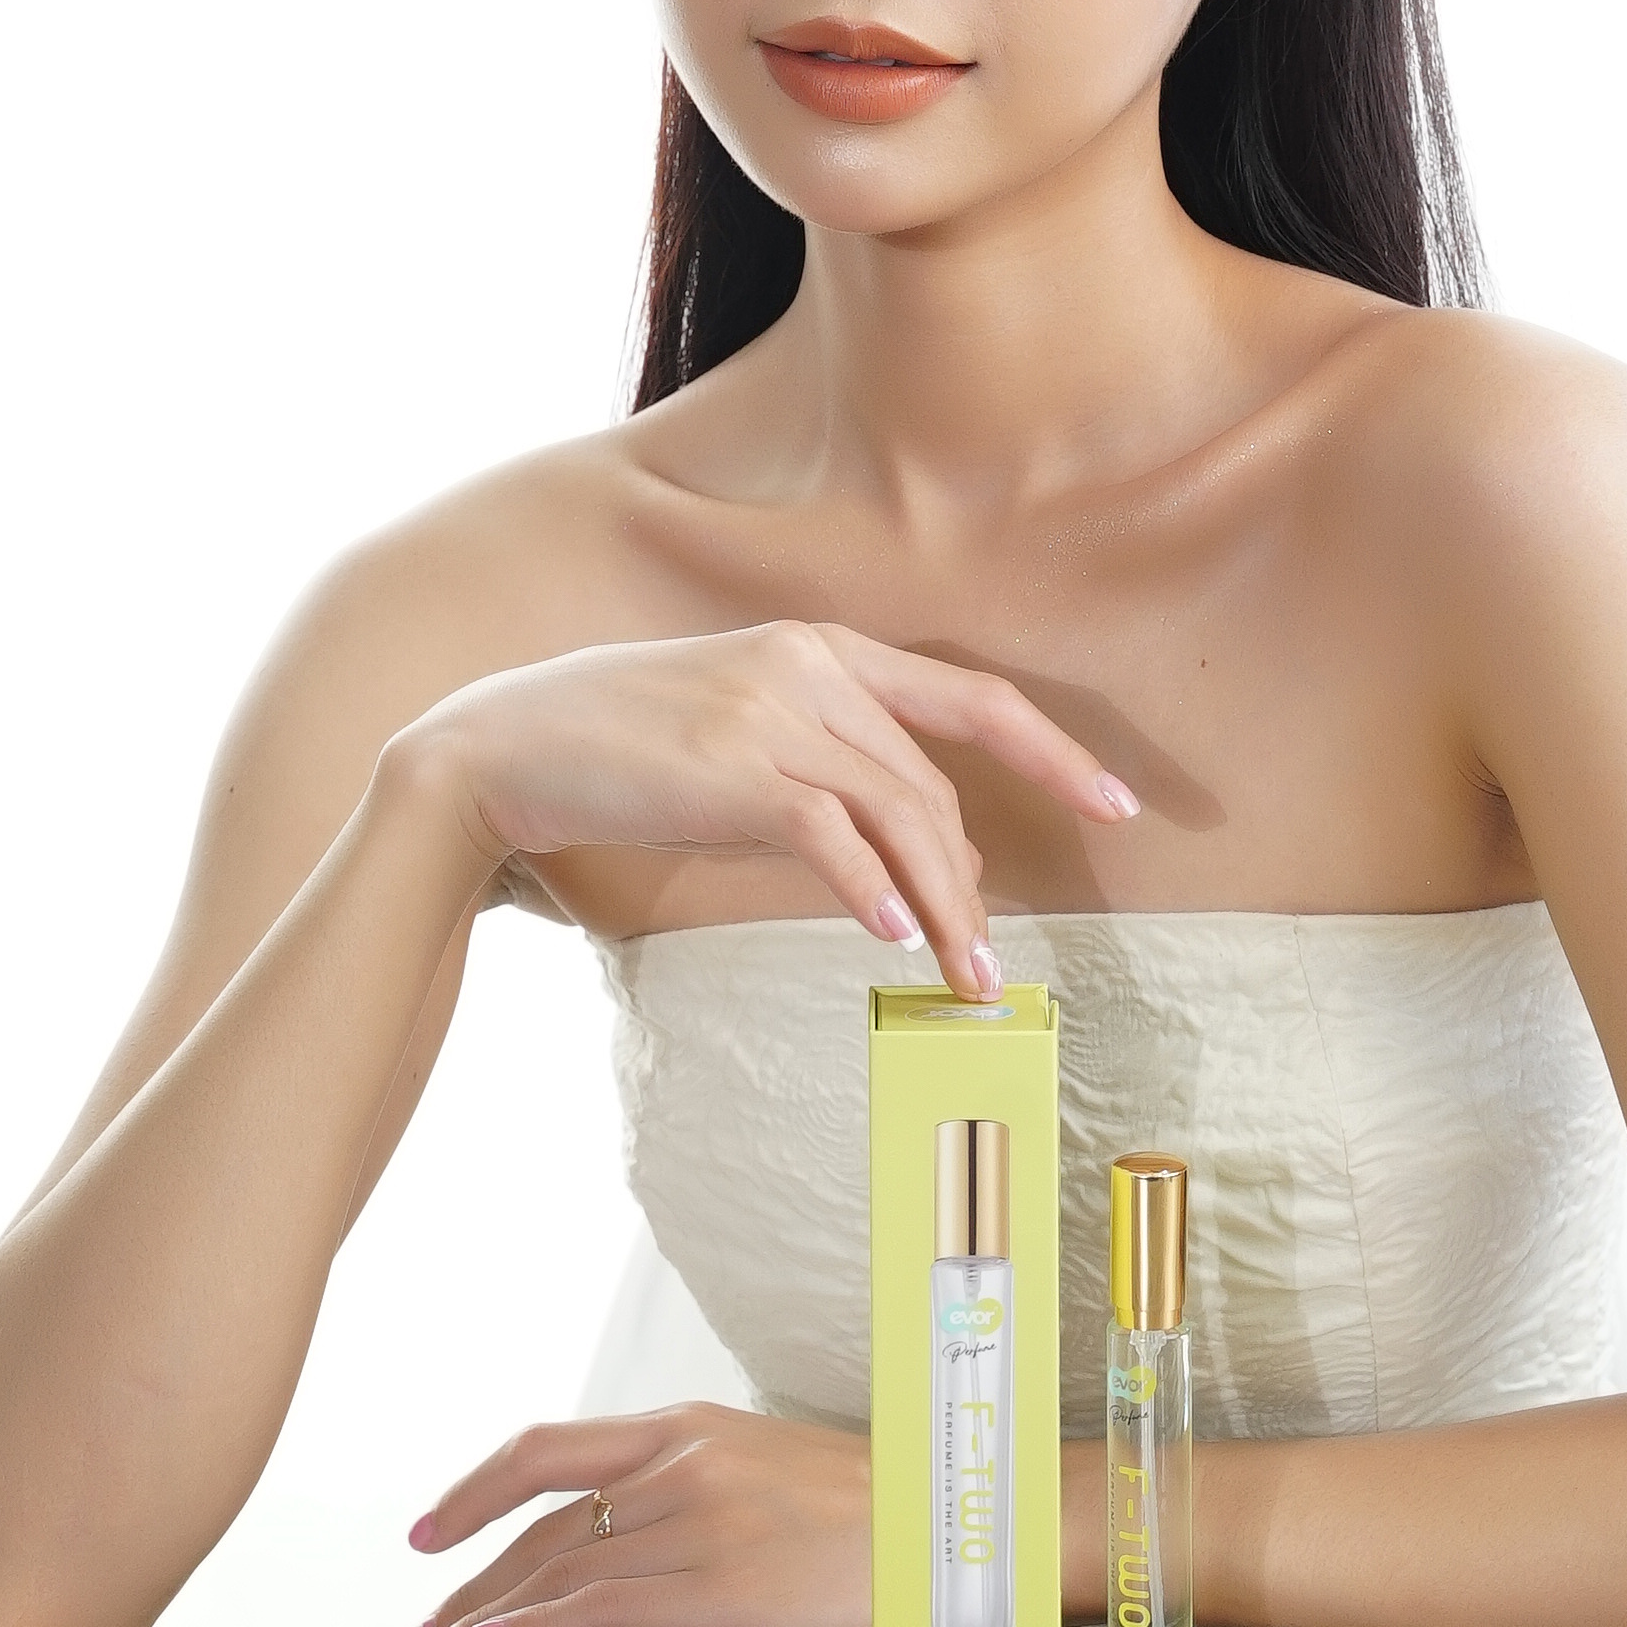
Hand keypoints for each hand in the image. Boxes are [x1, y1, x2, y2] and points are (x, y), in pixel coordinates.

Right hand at [393, 618, 1138, 998]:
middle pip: (935, 779)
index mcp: (823, 648)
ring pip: (899, 813)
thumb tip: (906, 854)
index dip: (1054, 748)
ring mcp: (771, 710)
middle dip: (977, 877)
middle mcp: (810, 665)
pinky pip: (830, 833)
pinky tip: (894, 935)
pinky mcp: (733, 765)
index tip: (1120, 803)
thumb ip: (823, 766)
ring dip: (942, 905)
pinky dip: (871, 887)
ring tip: (965, 978)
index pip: (968, 696)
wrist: (506, 743)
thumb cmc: (622, 745)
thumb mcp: (740, 730)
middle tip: (995, 963)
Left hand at [401, 1407, 870, 1626]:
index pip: (547, 1450)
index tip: (424, 1532)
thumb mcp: (754, 1460)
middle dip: (470, 1577)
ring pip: (562, 1569)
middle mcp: (681, 1463)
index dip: (474, 1490)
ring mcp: (700, 1522)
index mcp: (684, 1425)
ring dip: (489, 1615)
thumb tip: (605, 1526)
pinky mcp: (721, 1586)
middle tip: (421, 1625)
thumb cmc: (854, 1502)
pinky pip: (605, 1609)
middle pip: (542, 1524)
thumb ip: (679, 1479)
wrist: (940, 1523)